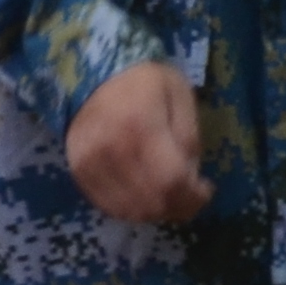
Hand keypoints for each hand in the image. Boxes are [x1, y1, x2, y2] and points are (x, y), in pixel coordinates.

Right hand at [67, 60, 213, 224]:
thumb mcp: (178, 95)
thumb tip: (191, 176)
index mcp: (139, 126)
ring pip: (131, 210)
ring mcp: (90, 166)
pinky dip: (133, 208)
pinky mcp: (79, 173)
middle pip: (152, 202)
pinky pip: (110, 207)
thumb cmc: (143, 81)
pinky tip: (145, 194)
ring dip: (157, 210)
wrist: (91, 74)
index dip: (194, 197)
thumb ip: (188, 136)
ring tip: (169, 194)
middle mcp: (110, 151)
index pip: (171, 182)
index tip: (206, 190)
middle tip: (190, 195)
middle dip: (179, 206)